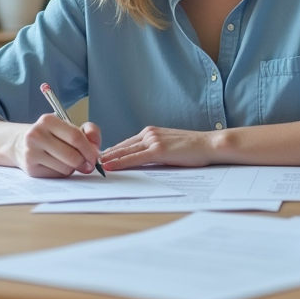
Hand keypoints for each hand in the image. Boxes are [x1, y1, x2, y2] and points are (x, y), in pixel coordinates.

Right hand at [11, 115, 102, 177]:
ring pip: (65, 168)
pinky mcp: (30, 168)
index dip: (89, 150)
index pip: (76, 137)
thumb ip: (88, 130)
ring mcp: (31, 153)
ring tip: (68, 161)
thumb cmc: (51, 135)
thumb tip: (96, 145)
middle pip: (72, 155)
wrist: (21, 143)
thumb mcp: (68, 126)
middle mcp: (36, 135)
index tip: (95, 157)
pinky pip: (57, 175)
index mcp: (48, 121)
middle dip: (84, 162)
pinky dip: (62, 173)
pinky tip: (57, 165)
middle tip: (88, 165)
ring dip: (73, 168)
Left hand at [101, 126, 218, 170]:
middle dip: (105, 156)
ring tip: (94, 166)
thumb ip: (155, 149)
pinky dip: (119, 163)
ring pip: (124, 151)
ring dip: (108, 160)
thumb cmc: (193, 148)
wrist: (209, 144)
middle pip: (121, 146)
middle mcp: (149, 133)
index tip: (100, 158)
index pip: (126, 143)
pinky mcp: (158, 151)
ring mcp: (153, 141)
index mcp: (151, 131)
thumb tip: (142, 160)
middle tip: (90, 163)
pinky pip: (133, 158)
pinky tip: (109, 167)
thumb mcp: (170, 145)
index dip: (112, 152)